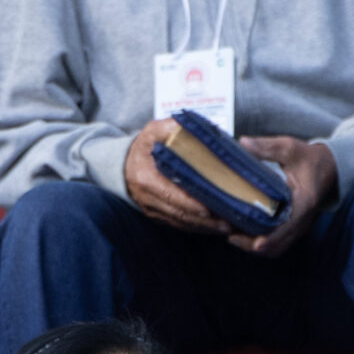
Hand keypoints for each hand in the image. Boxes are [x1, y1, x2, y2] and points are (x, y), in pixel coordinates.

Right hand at [123, 120, 226, 234]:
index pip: (170, 195)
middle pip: (178, 213)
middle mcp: (147, 199)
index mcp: (146, 179)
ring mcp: (152, 209)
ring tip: (226, 227)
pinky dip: (196, 227)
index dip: (190, 204)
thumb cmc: (144, 147)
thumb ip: (170, 127)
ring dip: (203, 227)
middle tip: (228, 222)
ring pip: (180, 222)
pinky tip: (213, 227)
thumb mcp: (153, 131)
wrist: (124, 164)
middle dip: (203, 220)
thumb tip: (192, 126)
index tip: (210, 208)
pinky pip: (178, 224)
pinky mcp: (157, 215)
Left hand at [228, 136, 336, 257]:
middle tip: (225, 231)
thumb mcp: (290, 148)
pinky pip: (275, 245)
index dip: (267, 237)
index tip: (246, 239)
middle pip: (275, 245)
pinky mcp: (292, 230)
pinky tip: (239, 234)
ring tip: (228, 233)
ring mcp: (298, 228)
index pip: (287, 227)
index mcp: (305, 202)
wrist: (328, 168)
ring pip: (274, 249)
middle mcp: (303, 220)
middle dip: (249, 244)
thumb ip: (267, 147)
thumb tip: (242, 142)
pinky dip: (257, 244)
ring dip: (251, 247)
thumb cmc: (308, 158)